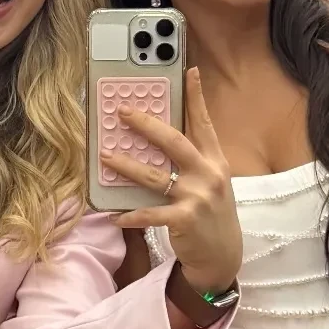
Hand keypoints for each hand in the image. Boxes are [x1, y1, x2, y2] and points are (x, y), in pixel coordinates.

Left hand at [104, 67, 242, 296]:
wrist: (223, 257)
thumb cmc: (211, 215)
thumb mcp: (211, 183)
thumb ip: (192, 162)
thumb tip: (156, 141)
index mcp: (215, 161)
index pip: (204, 123)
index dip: (196, 96)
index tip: (189, 71)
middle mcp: (209, 175)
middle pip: (174, 141)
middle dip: (146, 124)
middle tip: (122, 112)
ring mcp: (197, 197)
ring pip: (154, 176)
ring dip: (126, 165)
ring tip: (105, 156)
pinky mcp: (185, 220)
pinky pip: (150, 214)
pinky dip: (130, 215)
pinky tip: (114, 214)